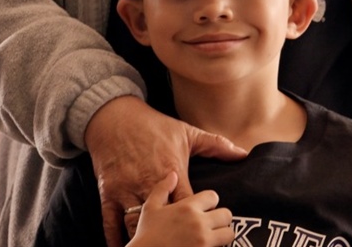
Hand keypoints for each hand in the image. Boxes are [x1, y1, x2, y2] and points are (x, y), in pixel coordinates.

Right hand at [84, 96, 246, 246]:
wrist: (116, 118)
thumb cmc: (155, 126)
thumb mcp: (188, 133)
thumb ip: (216, 145)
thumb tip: (244, 153)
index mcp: (172, 171)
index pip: (190, 204)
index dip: (198, 219)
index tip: (206, 229)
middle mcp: (149, 183)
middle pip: (165, 220)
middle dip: (175, 235)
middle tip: (185, 244)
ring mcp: (126, 190)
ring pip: (136, 224)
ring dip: (146, 239)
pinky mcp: (108, 194)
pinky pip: (110, 223)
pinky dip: (115, 238)